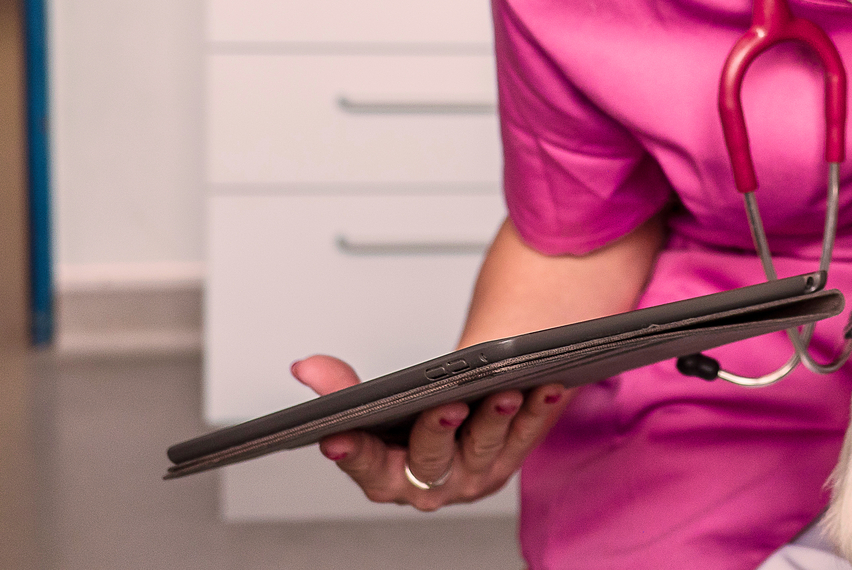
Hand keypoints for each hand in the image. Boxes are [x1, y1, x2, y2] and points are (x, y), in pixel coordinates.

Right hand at [290, 354, 572, 511]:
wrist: (459, 420)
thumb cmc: (412, 416)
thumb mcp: (376, 405)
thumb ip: (341, 388)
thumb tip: (305, 367)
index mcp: (387, 476)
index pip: (365, 467)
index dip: (353, 453)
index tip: (338, 436)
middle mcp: (431, 484)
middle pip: (431, 460)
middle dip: (438, 430)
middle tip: (448, 405)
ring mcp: (473, 475)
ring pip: (484, 448)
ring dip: (496, 420)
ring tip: (505, 392)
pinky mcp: (510, 460)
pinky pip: (527, 436)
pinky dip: (538, 410)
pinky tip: (546, 387)